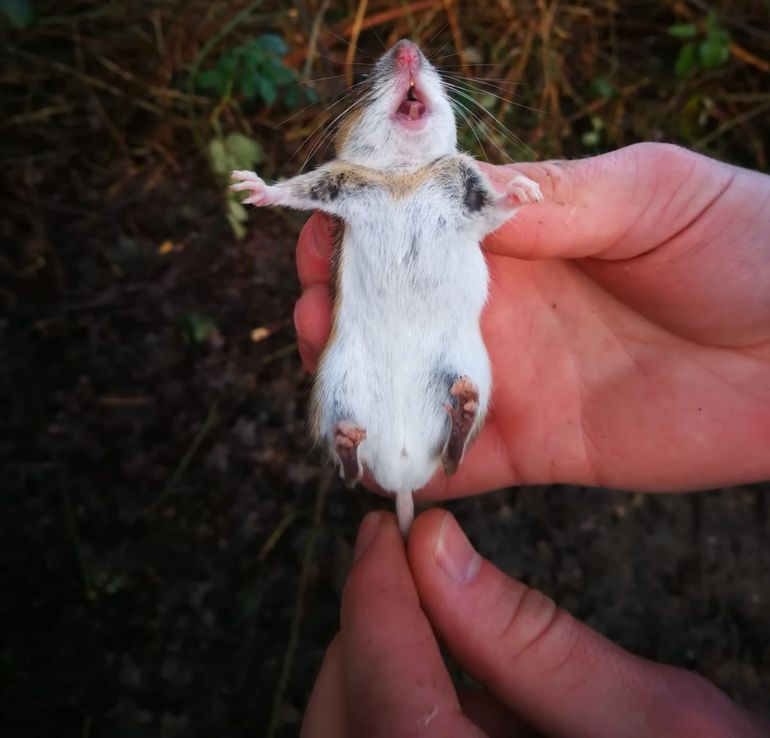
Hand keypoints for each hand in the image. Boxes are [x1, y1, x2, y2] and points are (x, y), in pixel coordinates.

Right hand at [294, 144, 769, 498]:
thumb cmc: (752, 247)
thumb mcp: (655, 193)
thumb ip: (559, 195)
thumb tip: (468, 194)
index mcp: (526, 239)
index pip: (423, 232)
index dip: (367, 230)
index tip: (322, 231)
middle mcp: (507, 310)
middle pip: (402, 310)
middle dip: (347, 307)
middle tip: (309, 309)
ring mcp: (517, 380)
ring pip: (415, 384)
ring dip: (362, 380)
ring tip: (323, 371)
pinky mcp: (537, 447)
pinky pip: (460, 460)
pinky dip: (412, 464)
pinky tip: (370, 460)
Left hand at [301, 512, 768, 737]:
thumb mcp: (656, 718)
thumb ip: (533, 637)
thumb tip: (434, 544)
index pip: (384, 691)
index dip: (374, 597)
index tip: (385, 530)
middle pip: (346, 715)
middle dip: (370, 627)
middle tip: (405, 562)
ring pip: (357, 732)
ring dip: (386, 667)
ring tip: (444, 618)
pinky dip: (409, 710)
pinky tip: (473, 690)